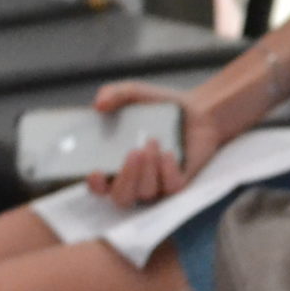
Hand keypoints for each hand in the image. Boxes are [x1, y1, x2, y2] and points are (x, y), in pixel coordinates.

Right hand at [86, 81, 221, 207]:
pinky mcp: (179, 183)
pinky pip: (171, 188)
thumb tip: (99, 104)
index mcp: (114, 164)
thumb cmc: (158, 106)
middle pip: (121, 197)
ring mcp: (156, 185)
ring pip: (146, 193)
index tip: (95, 172)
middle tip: (133, 152)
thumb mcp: (133, 93)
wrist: (195, 109)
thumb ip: (113, 94)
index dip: (94, 184)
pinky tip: (169, 153)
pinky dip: (168, 172)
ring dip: (148, 169)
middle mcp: (133, 180)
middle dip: (126, 177)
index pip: (98, 186)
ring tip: (153, 141)